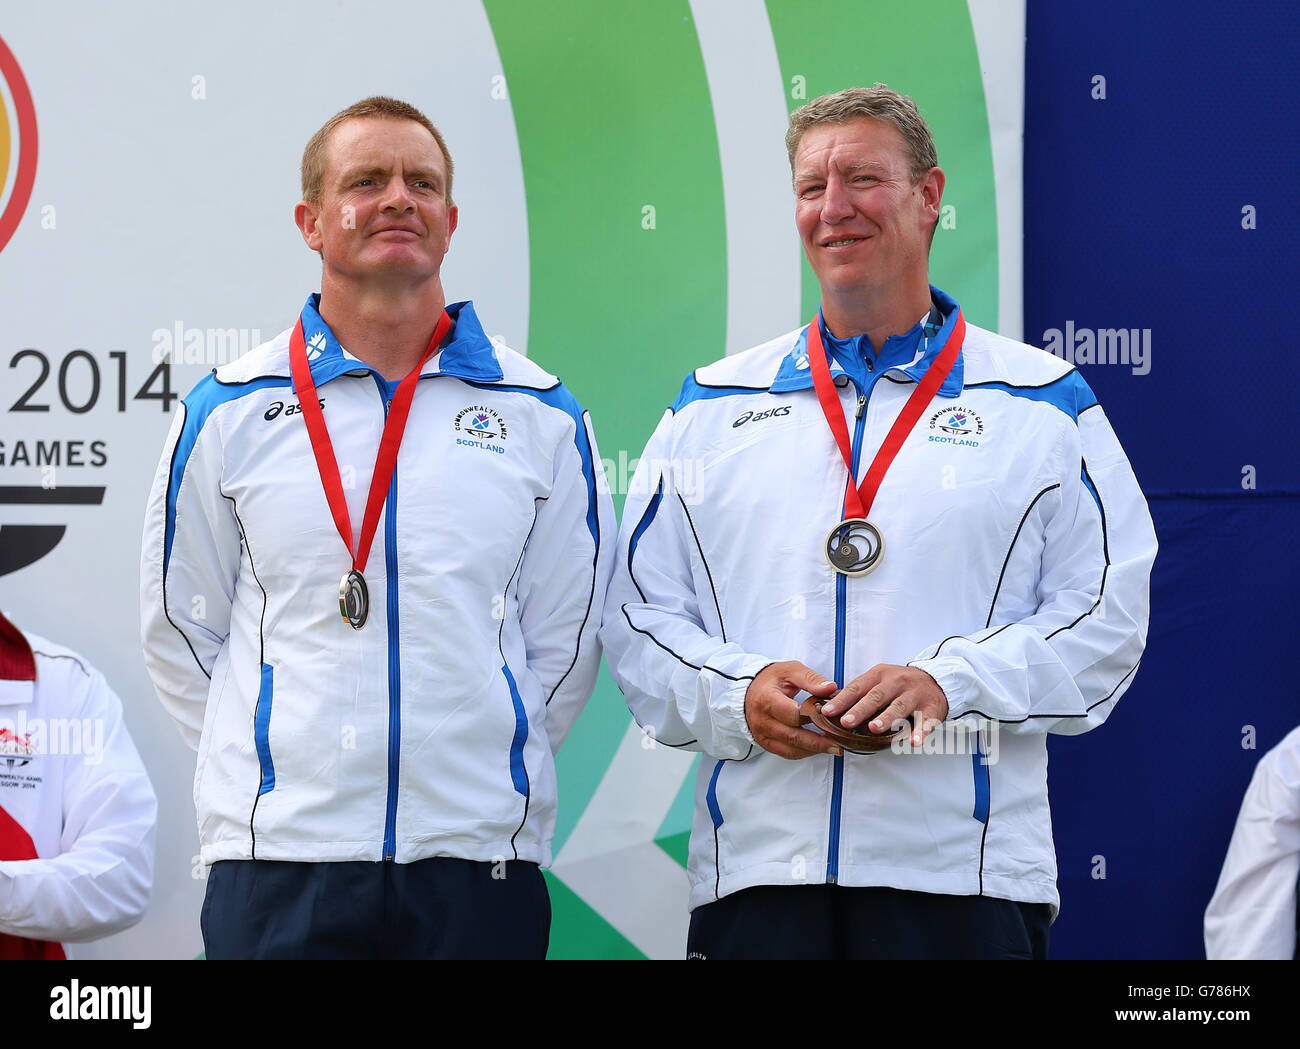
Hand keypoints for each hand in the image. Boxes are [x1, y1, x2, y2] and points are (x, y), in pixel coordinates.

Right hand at [744, 661, 841, 758]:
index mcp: (767, 699)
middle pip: (793, 736)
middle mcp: (762, 720)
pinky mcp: (766, 743)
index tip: (831, 719)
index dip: (813, 718)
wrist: (750, 690)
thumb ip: (810, 679)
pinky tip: (818, 748)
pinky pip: (787, 753)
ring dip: (814, 750)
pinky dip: (805, 752)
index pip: (792, 714)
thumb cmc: (771, 680)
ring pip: (791, 749)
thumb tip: (830, 688)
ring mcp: (762, 734)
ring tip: (834, 747)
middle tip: (839, 743)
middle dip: (818, 742)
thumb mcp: (790, 671)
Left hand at [820, 664, 948, 746]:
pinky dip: (920, 732)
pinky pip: (926, 721)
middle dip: (861, 709)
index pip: (857, 688)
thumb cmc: (900, 685)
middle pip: (877, 696)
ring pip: (899, 706)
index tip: (827, 712)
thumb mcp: (879, 681)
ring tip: (875, 728)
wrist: (937, 680)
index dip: (842, 700)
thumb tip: (831, 708)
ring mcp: (915, 694)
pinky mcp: (931, 708)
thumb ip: (860, 693)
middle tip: (847, 722)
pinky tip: (913, 742)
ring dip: (887, 718)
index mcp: (879, 675)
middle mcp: (897, 682)